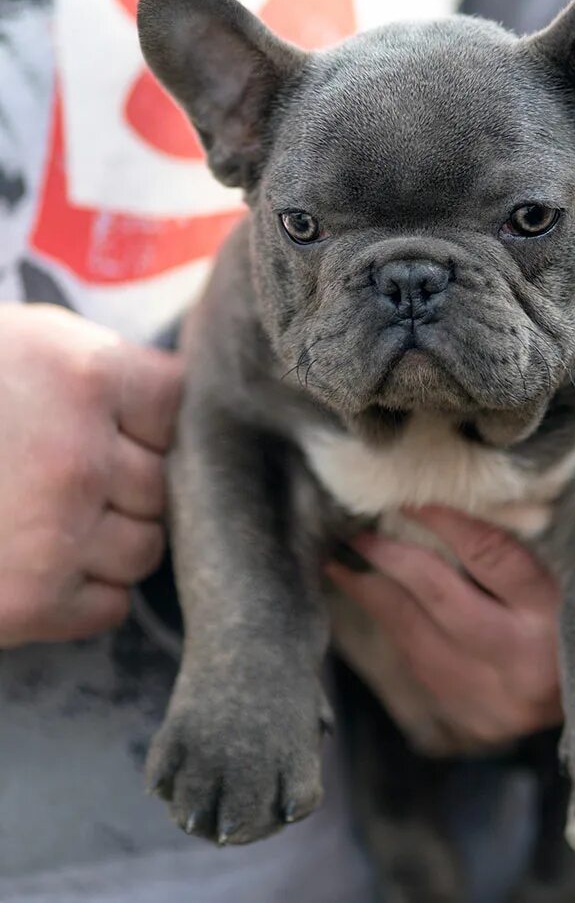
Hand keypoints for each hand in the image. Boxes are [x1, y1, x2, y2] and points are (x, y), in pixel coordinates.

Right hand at [0, 304, 182, 647]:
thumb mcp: (23, 341)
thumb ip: (99, 368)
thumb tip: (166, 407)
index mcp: (84, 377)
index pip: (178, 405)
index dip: (149, 419)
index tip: (118, 423)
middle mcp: (81, 457)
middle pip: (166, 483)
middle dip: (128, 480)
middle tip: (72, 473)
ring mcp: (57, 536)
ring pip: (147, 548)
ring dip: (112, 537)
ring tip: (53, 518)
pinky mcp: (28, 605)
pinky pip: (110, 606)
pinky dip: (87, 591)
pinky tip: (42, 562)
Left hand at [328, 347, 574, 749]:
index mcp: (570, 614)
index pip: (495, 559)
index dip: (444, 519)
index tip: (406, 483)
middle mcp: (529, 662)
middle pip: (443, 598)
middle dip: (394, 554)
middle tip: (355, 510)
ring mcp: (494, 696)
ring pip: (417, 633)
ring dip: (373, 587)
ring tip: (340, 543)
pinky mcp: (470, 717)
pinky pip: (412, 664)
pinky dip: (379, 622)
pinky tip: (352, 583)